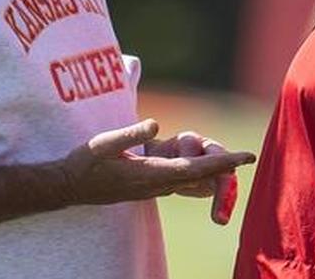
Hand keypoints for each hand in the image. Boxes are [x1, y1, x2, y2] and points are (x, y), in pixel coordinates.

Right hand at [61, 119, 253, 217]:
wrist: (67, 187)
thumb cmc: (84, 163)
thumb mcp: (103, 143)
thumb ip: (130, 134)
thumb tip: (155, 124)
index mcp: (151, 173)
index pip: (195, 167)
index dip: (222, 162)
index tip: (244, 157)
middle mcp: (157, 185)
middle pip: (199, 176)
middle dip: (223, 168)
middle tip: (247, 157)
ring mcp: (152, 189)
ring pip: (190, 181)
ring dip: (210, 172)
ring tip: (231, 162)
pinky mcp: (146, 187)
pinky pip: (179, 182)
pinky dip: (195, 175)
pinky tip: (201, 172)